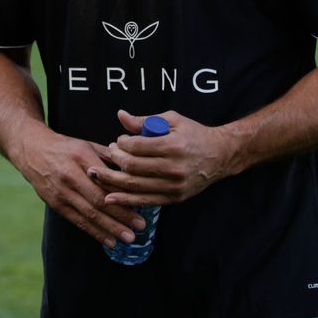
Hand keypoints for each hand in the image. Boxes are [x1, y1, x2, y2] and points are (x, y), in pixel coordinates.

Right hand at [16, 120, 145, 247]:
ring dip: (110, 228)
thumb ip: (108, 157)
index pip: (107, 179)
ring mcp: (61, 192)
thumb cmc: (65, 147)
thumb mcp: (87, 145)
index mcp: (82, 157)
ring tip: (128, 238)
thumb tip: (132, 169)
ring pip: (89, 214)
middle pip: (99, 200)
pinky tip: (109, 241)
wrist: (32, 151)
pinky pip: (78, 221)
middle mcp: (71, 175)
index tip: (143, 203)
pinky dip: (94, 232)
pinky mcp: (55, 204)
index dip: (124, 194)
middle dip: (121, 215)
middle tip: (140, 227)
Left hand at [91, 110, 232, 208]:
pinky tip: (109, 197)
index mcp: (172, 146)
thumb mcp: (172, 120)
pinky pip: (145, 201)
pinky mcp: (174, 198)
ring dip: (112, 180)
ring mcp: (174, 186)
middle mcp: (173, 168)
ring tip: (98, 174)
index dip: (121, 144)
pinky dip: (125, 200)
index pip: (136, 147)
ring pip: (135, 186)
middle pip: (132, 167)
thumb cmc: (194, 134)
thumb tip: (120, 116)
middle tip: (107, 153)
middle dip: (114, 160)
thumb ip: (144, 120)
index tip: (117, 141)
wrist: (219, 155)